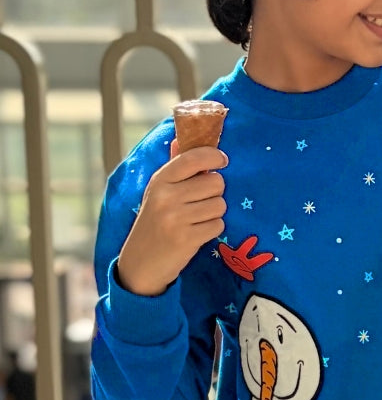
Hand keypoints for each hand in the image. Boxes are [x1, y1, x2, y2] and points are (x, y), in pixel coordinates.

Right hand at [116, 143, 228, 296]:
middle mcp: (167, 196)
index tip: (222, 160)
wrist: (141, 261)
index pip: (194, 158)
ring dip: (215, 212)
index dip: (214, 156)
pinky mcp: (187, 238)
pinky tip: (198, 231)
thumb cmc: (154, 221)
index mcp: (160, 180)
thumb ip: (173, 166)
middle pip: (215, 182)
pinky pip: (218, 225)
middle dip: (215, 192)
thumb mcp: (157, 191)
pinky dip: (213, 229)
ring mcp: (176, 218)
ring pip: (220, 205)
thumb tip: (181, 138)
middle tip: (202, 200)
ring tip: (198, 218)